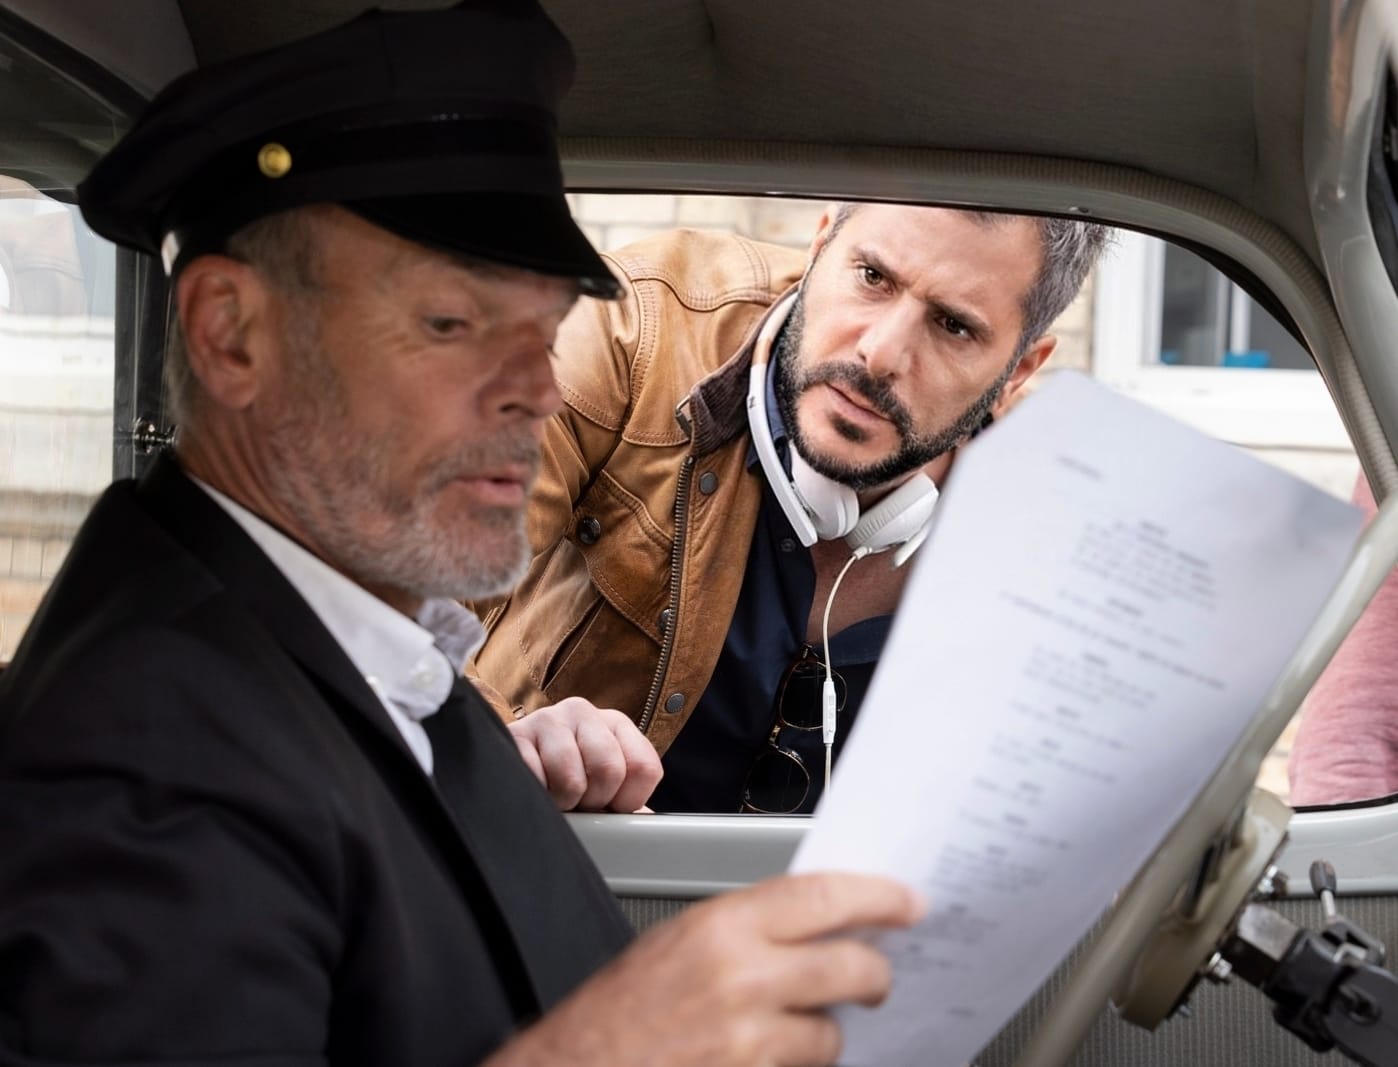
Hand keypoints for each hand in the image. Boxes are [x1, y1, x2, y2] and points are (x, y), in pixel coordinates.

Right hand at [486, 871, 924, 1066]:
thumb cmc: (615, 1014)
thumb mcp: (677, 944)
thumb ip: (745, 931)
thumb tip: (814, 924)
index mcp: (719, 925)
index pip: (821, 895)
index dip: (877, 897)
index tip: (907, 902)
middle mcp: (739, 976)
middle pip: (849, 965)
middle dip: (876, 973)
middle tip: (880, 975)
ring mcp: (747, 1038)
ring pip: (831, 1031)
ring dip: (826, 1032)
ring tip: (796, 1029)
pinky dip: (796, 1066)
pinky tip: (771, 1057)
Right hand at [507, 697, 662, 811]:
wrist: (516, 772)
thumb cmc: (570, 782)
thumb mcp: (607, 784)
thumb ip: (632, 800)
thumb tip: (652, 830)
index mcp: (616, 723)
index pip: (645, 768)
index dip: (628, 800)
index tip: (611, 803)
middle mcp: (584, 713)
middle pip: (609, 769)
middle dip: (594, 801)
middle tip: (580, 801)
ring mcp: (548, 719)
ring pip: (571, 779)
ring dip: (563, 802)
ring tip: (557, 796)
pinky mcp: (515, 735)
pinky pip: (536, 781)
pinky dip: (538, 798)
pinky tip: (537, 788)